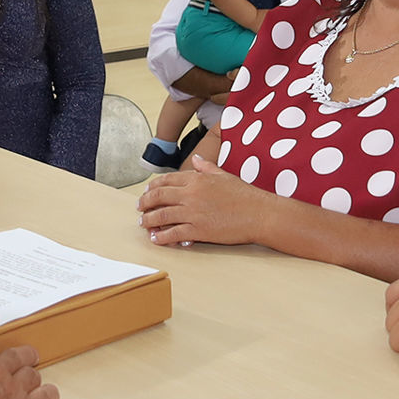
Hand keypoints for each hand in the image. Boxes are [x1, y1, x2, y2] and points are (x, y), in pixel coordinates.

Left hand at [137, 152, 267, 246]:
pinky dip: (161, 237)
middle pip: (159, 197)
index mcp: (196, 179)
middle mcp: (190, 195)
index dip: (153, 187)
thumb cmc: (245, 195)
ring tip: (143, 224)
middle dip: (145, 203)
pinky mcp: (197, 231)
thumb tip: (195, 159)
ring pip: (161, 216)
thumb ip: (206, 167)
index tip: (147, 192)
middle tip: (140, 207)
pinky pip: (173, 234)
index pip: (166, 181)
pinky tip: (156, 239)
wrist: (259, 214)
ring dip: (148, 221)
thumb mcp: (224, 176)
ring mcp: (192, 213)